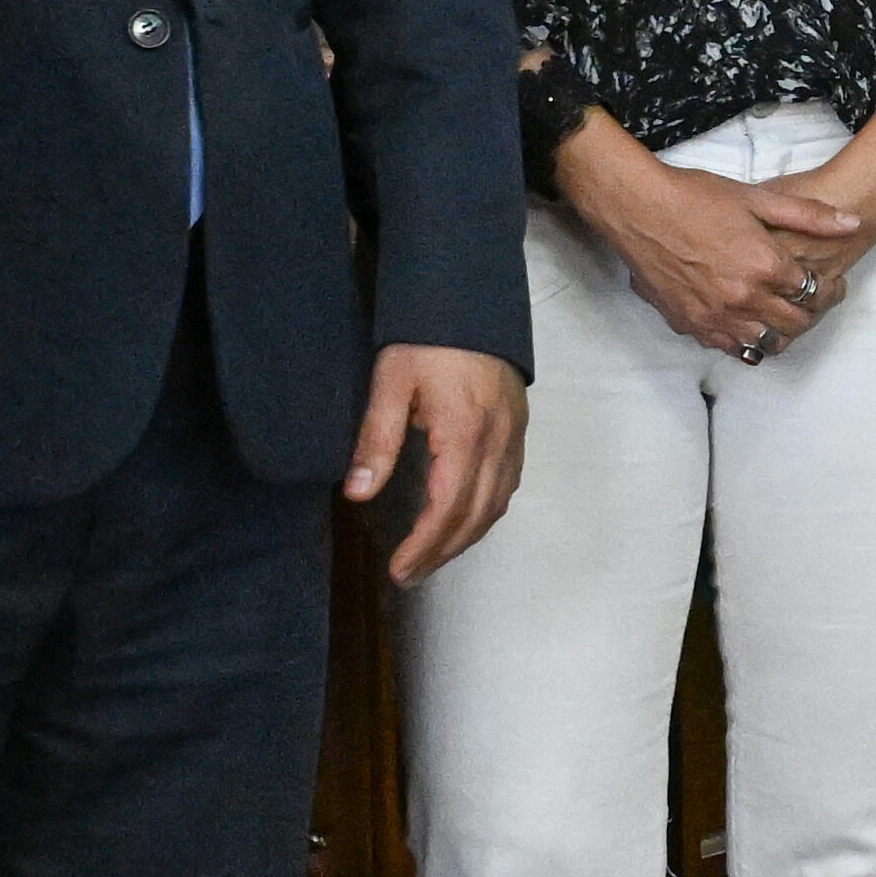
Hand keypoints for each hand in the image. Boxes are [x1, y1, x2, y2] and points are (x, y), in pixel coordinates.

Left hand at [351, 345, 527, 577]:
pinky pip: (508, 486)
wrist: (472, 301)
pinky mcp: (517, 430)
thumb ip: (377, 440)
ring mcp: (513, 438)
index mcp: (464, 434)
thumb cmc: (426, 340)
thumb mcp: (390, 383)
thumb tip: (358, 494)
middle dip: (443, 552)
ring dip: (465, 538)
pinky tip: (463, 521)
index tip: (399, 568)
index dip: (424, 545)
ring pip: (497, 506)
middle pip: (475, 516)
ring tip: (432, 557)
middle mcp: (497, 443)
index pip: (447, 507)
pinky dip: (485, 514)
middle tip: (409, 575)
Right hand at [565, 119, 844, 358]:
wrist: (638, 207)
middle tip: (805, 300)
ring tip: (776, 312)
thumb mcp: (758, 198)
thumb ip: (809, 215)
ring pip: (764, 343)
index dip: (825, 287)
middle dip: (806, 313)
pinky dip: (742, 340)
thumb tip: (853, 223)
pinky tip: (744, 322)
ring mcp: (715, 316)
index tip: (825, 281)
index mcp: (766, 265)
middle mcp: (744, 298)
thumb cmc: (696, 197)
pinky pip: (728, 347)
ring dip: (776, 331)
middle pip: (793, 324)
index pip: (813, 292)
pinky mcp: (690, 324)